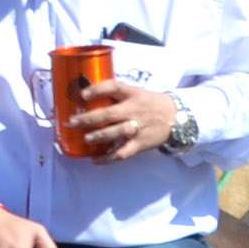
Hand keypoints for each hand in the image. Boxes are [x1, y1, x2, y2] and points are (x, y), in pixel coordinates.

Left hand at [74, 85, 189, 161]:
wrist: (177, 117)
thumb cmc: (150, 104)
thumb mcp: (137, 93)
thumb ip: (117, 95)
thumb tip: (86, 96)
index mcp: (133, 94)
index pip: (114, 87)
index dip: (97, 89)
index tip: (83, 94)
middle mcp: (134, 110)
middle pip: (109, 114)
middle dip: (88, 119)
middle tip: (72, 122)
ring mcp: (137, 128)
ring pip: (116, 133)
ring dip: (99, 136)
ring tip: (86, 139)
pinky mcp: (140, 144)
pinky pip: (122, 153)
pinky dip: (108, 158)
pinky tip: (96, 160)